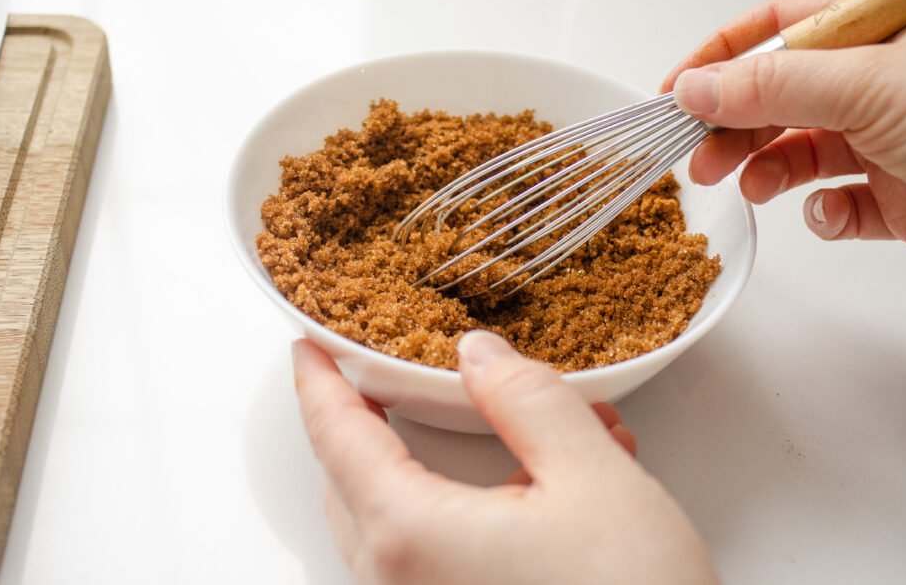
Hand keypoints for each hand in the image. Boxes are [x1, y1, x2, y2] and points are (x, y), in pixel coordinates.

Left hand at [292, 332, 719, 584]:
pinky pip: (428, 559)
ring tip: (471, 419)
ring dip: (416, 466)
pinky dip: (451, 510)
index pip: (337, 438)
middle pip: (351, 483)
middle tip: (378, 376)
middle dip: (361, 423)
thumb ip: (527, 401)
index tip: (312, 346)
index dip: (320, 382)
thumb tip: (481, 356)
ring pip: (389, 524)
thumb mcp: (592, 480)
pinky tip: (521, 483)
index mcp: (413, 537)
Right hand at [661, 0, 905, 285]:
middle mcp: (876, 87)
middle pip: (777, 98)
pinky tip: (832, 213)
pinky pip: (836, 205)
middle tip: (697, 156)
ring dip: (765, 170)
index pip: (779, 29)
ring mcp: (886, 144)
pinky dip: (822, 213)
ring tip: (747, 188)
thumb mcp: (866, 85)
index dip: (723, 55)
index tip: (678, 91)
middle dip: (732, 125)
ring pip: (798, 153)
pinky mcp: (897, 201)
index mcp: (873, 36)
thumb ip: (770, 88)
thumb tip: (695, 88)